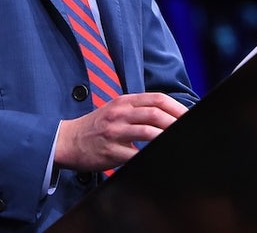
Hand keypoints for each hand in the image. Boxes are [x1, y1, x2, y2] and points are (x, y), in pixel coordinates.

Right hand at [54, 92, 189, 171]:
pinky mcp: (111, 151)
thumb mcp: (116, 110)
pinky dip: (151, 155)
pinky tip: (160, 156)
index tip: (189, 117)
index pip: (157, 99)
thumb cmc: (96, 126)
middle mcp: (120, 113)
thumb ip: (138, 110)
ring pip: (148, 131)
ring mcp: (115, 132)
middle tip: (189, 131)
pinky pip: (136, 154)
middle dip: (177, 122)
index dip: (177, 108)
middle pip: (156, 113)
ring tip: (179, 142)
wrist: (67, 140)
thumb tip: (167, 117)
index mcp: (124, 102)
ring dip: (166, 137)